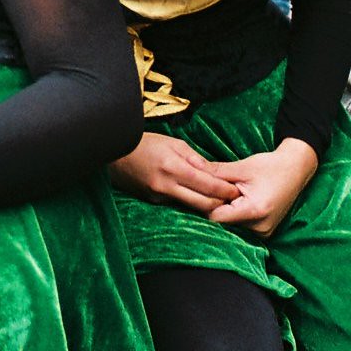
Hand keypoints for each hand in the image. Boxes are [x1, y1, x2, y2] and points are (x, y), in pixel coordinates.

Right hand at [109, 132, 241, 213]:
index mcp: (174, 167)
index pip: (209, 186)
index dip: (226, 190)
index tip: (236, 190)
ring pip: (191, 207)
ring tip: (217, 198)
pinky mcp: (153, 201)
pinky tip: (193, 194)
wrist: (114, 152)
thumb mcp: (173, 143)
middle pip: (204, 204)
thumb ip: (195, 159)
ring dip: (206, 204)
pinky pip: (176, 204)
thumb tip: (214, 173)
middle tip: (231, 199)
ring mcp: (158, 196)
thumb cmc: (145, 143)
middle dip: (221, 202)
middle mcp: (167, 185)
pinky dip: (188, 200)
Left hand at [207, 138, 319, 237]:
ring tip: (226, 195)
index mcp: (255, 211)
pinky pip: (241, 227)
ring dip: (224, 212)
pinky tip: (234, 202)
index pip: (216, 217)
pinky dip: (234, 215)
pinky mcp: (265, 232)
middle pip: (223, 224)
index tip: (200, 191)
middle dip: (214, 207)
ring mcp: (264, 232)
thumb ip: (214, 171)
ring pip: (231, 226)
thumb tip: (189, 167)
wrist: (296, 169)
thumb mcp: (240, 167)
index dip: (205, 204)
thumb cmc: (269, 166)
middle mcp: (260, 228)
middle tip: (210, 192)